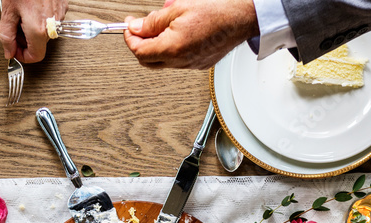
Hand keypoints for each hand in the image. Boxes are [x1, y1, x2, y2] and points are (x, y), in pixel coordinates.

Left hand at [0, 0, 67, 63]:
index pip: (35, 56)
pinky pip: (52, 19)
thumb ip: (7, 36)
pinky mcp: (63, 5)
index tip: (15, 51)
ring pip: (46, 32)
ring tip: (23, 13)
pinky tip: (32, 7)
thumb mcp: (8, 11)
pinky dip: (41, 18)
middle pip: (40, 44)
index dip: (23, 56)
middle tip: (15, 27)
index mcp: (38, 29)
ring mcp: (60, 14)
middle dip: (25, 40)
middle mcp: (53, 25)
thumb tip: (8, 51)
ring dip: (33, 28)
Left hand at [124, 0, 258, 69]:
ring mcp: (190, 65)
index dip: (129, 38)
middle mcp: (180, 61)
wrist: (241, 18)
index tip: (128, 27)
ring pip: (163, 61)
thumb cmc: (216, 11)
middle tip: (139, 28)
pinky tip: (178, 34)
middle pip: (148, 61)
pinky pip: (178, 61)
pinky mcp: (199, 65)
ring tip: (164, 26)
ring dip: (157, 46)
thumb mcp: (177, 9)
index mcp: (172, 48)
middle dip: (140, 44)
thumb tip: (136, 28)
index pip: (139, 51)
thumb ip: (152, 21)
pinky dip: (172, 49)